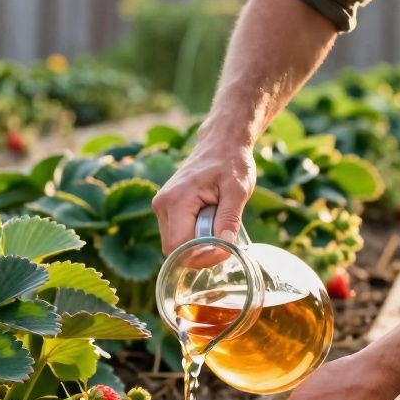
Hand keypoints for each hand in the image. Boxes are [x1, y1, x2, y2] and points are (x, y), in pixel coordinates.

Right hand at [152, 136, 255, 254]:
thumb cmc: (231, 162)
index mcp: (176, 200)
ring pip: (174, 245)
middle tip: (225, 243)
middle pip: (174, 250)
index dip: (203, 256)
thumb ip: (229, 218)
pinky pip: (175, 235)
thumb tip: (225, 246)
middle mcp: (162, 204)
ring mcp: (161, 206)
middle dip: (200, 254)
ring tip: (217, 227)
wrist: (221, 143)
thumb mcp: (238, 190)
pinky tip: (209, 223)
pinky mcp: (165, 208)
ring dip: (196, 246)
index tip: (226, 250)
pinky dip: (193, 237)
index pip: (181, 246)